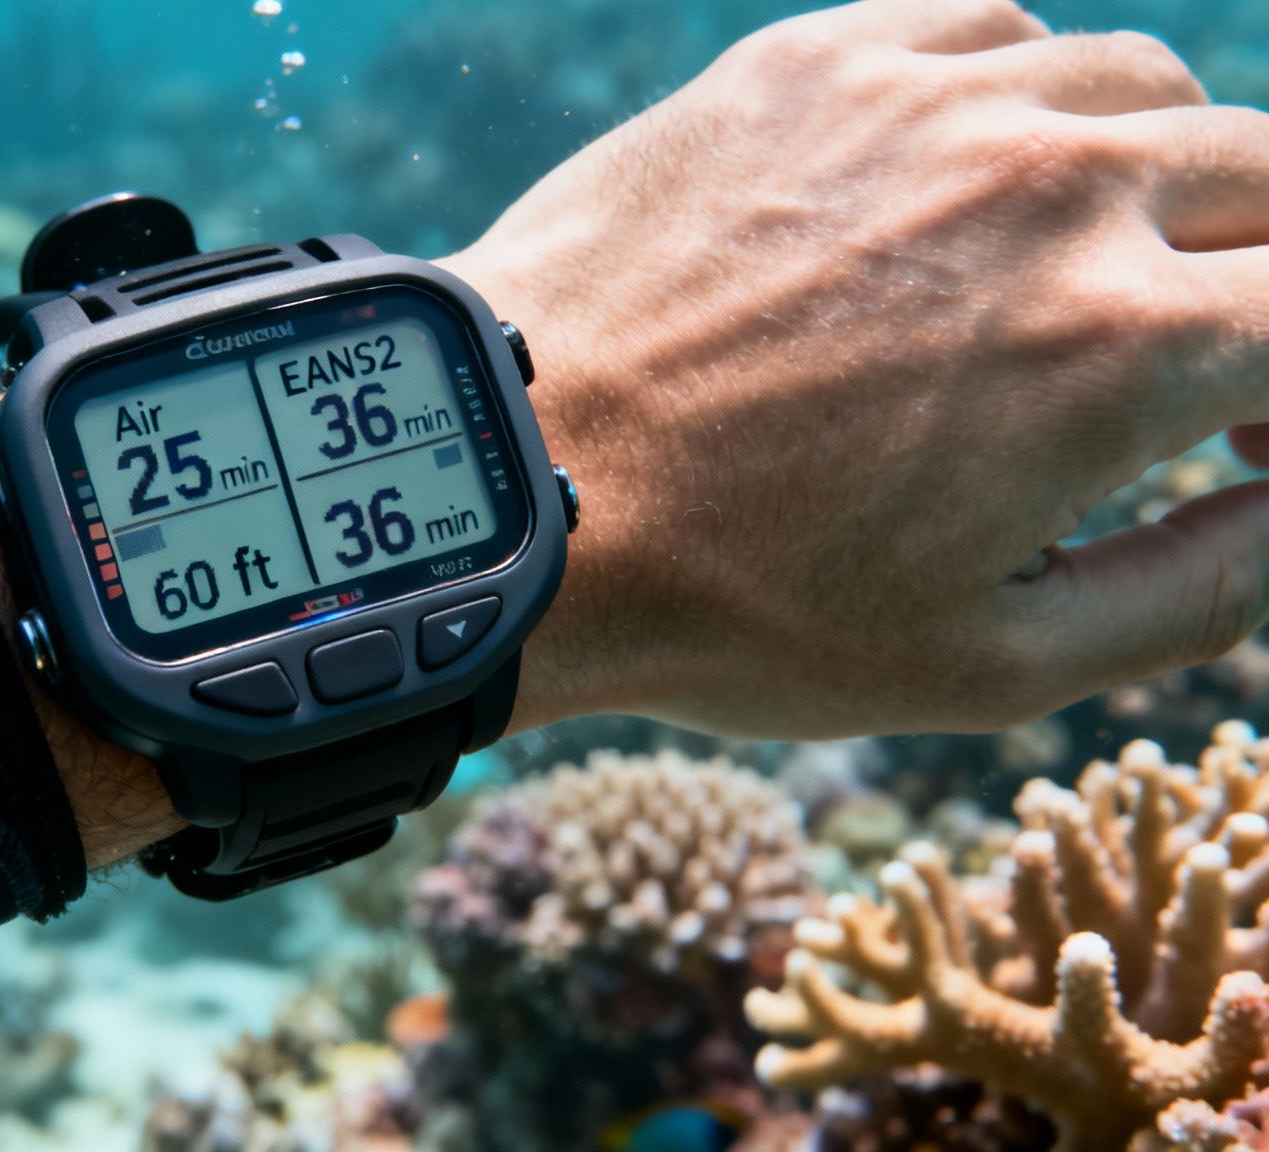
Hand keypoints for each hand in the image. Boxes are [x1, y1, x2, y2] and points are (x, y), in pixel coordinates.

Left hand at [440, 0, 1268, 738]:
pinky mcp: (815, 61)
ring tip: (1084, 270)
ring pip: (1140, 87)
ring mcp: (927, 105)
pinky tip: (974, 178)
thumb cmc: (733, 603)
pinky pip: (990, 28)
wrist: (514, 487)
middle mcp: (1052, 191)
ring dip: (1157, 179)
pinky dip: (1025, 94)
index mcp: (1122, 347)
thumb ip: (1201, 590)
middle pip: (1265, 177)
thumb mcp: (989, 663)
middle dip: (1258, 272)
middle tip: (1187, 361)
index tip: (1242, 439)